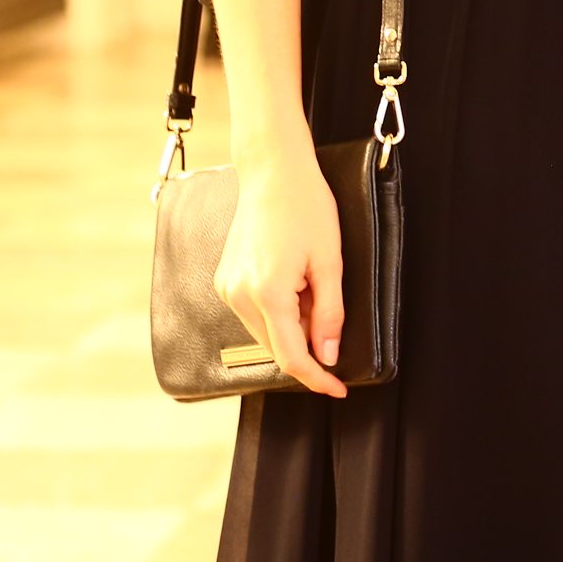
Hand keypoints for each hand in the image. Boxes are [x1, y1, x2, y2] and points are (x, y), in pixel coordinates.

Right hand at [216, 143, 347, 396]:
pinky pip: (253, 313)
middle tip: (334, 330)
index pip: (292, 357)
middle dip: (308, 349)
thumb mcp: (330, 261)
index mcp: (268, 293)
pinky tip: (295, 286)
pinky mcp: (225, 279)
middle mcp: (239, 296)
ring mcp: (227, 288)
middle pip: (276, 348)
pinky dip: (277, 313)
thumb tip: (328, 354)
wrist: (273, 172)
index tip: (338, 388)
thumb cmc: (306, 207)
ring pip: (264, 333)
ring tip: (315, 292)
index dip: (317, 378)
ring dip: (293, 329)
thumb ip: (330, 312)